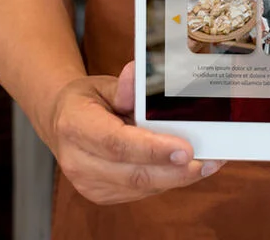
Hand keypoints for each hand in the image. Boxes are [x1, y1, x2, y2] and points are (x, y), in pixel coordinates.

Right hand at [49, 62, 223, 204]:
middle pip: (132, 173)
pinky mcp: (101, 195)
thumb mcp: (103, 84)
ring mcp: (87, 183)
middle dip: (174, 170)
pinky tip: (187, 169)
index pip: (117, 143)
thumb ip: (126, 85)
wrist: (60, 122)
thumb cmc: (87, 100)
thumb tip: (140, 75)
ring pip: (140, 187)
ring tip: (208, 163)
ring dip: (176, 178)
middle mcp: (78, 161)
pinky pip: (140, 192)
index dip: (153, 149)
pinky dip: (166, 180)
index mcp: (76, 126)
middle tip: (208, 160)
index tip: (185, 149)